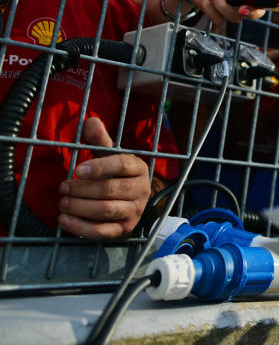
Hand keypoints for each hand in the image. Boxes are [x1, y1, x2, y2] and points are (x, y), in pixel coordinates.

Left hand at [57, 117, 150, 239]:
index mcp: (138, 168)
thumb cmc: (115, 174)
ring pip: (106, 210)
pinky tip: (64, 220)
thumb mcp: (109, 155)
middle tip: (62, 187)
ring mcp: (135, 211)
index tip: (78, 169)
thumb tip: (91, 121)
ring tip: (62, 203)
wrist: (130, 200)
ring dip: (79, 207)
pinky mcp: (124, 229)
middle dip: (82, 189)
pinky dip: (81, 227)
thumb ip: (99, 139)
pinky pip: (103, 231)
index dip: (100, 166)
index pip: (122, 165)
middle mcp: (141, 190)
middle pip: (110, 189)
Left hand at [167, 0, 265, 24]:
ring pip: (235, 17)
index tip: (247, 6)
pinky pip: (218, 18)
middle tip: (238, 9)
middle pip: (254, 12)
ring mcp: (231, 6)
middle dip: (244, 11)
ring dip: (219, 6)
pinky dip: (208, 8)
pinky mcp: (219, 13)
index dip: (259, 3)